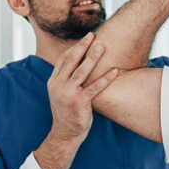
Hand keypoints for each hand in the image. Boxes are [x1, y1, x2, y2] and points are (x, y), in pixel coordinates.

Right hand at [34, 32, 117, 168]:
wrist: (65, 133)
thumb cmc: (67, 111)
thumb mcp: (62, 92)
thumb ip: (67, 78)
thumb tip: (80, 62)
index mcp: (53, 81)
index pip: (64, 59)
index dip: (75, 47)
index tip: (86, 37)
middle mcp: (58, 85)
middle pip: (72, 61)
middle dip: (83, 47)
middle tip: (93, 35)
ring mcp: (68, 94)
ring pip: (82, 71)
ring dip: (93, 58)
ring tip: (103, 47)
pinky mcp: (79, 103)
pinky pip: (94, 88)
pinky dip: (105, 78)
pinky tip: (115, 71)